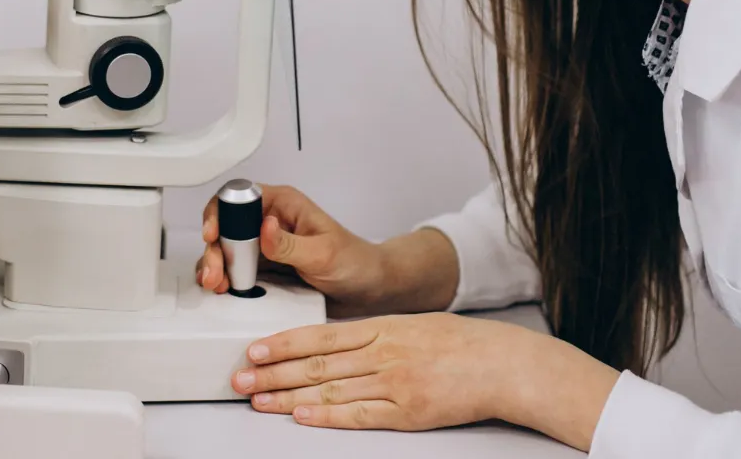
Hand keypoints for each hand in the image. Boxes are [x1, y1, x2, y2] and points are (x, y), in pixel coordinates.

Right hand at [195, 185, 386, 315]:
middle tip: (214, 273)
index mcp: (283, 204)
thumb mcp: (323, 253)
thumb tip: (263, 227)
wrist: (369, 289)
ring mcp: (265, 246)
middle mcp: (269, 221)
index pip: (240, 197)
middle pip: (227, 225)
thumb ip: (290, 243)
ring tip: (216, 285)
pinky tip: (224, 292)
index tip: (213, 235)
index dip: (220, 212)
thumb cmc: (354, 262)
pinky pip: (237, 271)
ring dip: (215, 266)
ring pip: (227, 250)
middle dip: (214, 248)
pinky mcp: (265, 269)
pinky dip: (226, 281)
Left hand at [232, 314, 618, 449]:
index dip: (283, 342)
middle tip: (240, 377)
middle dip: (273, 372)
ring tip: (258, 399)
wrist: (500, 364)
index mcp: (382, 326)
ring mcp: (393, 383)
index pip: (321, 334)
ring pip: (330, 389)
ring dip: (288, 396)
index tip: (255, 348)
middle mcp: (382, 353)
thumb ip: (372, 332)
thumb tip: (332, 343)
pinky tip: (301, 417)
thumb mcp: (411, 324)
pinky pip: (359, 415)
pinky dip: (327, 416)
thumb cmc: (459, 344)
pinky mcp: (406, 412)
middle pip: (316, 364)